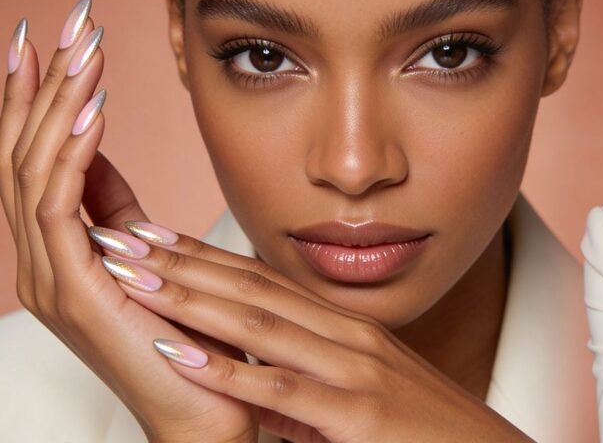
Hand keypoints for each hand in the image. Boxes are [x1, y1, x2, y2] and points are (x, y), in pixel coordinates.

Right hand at [0, 4, 255, 441]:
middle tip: (65, 20)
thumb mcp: (147, 252)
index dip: (36, 94)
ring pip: (33, 170)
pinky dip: (73, 155)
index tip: (52, 37)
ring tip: (82, 50)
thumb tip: (100, 147)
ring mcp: (51, 278)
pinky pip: (60, 209)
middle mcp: (41, 259)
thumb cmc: (188, 332)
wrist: (208, 408)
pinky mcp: (75, 293)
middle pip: (20, 151)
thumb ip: (115, 207)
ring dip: (56, 105)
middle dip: (40, 82)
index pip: (32, 154)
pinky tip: (93, 112)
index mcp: (58, 247)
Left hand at [89, 229, 531, 442]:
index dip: (204, 256)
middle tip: (122, 236)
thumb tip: (256, 383)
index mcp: (346, 330)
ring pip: (258, 326)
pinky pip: (280, 391)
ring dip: (190, 300)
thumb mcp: (366, 393)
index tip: (153, 235)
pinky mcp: (357, 414)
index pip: (263, 282)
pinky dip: (224, 371)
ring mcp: (354, 370)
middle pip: (252, 290)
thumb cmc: (425, 431)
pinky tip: (178, 356)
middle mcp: (348, 337)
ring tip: (133, 277)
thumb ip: (310, 382)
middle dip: (182, 263)